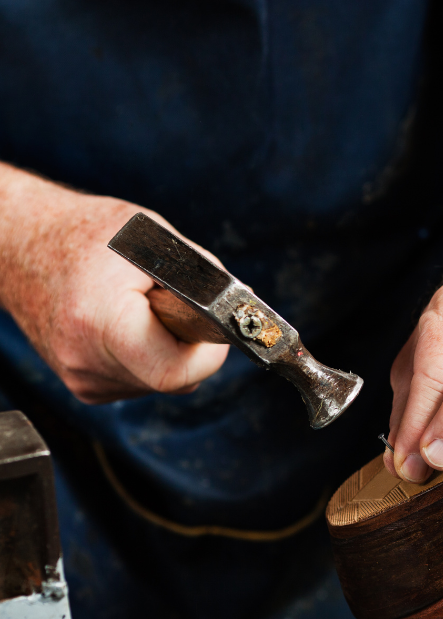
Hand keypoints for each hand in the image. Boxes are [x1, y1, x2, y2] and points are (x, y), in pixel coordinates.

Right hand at [0, 169, 228, 403]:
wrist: (24, 245)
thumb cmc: (87, 234)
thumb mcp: (155, 238)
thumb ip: (205, 276)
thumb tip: (244, 305)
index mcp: (102, 323)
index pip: (176, 372)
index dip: (209, 354)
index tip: (214, 329)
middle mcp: (86, 360)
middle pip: (173, 380)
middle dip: (193, 347)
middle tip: (183, 309)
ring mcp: (81, 377)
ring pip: (160, 384)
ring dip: (171, 351)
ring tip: (148, 310)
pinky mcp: (83, 385)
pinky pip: (140, 381)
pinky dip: (150, 356)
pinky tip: (133, 325)